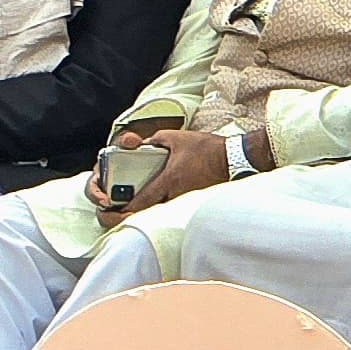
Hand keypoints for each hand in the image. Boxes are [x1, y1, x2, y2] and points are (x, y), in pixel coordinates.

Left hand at [94, 128, 229, 227]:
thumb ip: (154, 140)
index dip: (130, 207)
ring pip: (164, 210)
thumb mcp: (175, 137)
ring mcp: (188, 199)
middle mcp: (178, 193)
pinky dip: (166, 207)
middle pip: (152, 209)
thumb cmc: (205, 148)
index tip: (118, 210)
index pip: (145, 199)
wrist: (232, 158)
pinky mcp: (196, 200)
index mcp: (170, 179)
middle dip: (137, 212)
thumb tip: (140, 145)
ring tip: (138, 207)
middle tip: (124, 211)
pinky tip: (161, 203)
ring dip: (151, 210)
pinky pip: (176, 207)